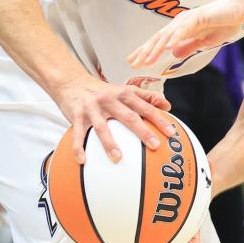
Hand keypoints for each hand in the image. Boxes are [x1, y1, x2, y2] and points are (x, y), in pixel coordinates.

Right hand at [55, 75, 174, 163]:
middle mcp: (110, 100)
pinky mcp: (76, 115)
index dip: (159, 119)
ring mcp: (92, 108)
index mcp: (124, 94)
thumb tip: (167, 106)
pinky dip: (79, 147)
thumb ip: (146, 96)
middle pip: (129, 117)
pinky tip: (83, 160)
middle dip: (143, 132)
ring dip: (110, 144)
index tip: (171, 132)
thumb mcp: (124, 89)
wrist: (72, 82)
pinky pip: (78, 134)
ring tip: (119, 158)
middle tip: (155, 145)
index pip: (145, 107)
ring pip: (103, 127)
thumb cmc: (103, 90)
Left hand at [128, 0, 243, 67]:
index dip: (147, 51)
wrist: (241, 9)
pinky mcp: (199, 17)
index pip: (160, 41)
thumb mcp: (205, 41)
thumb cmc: (225, 23)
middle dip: (145, 52)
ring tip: (146, 60)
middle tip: (132, 64)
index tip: (135, 62)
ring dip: (156, 48)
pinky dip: (175, 38)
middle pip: (159, 38)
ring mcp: (189, 19)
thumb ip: (190, 46)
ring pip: (168, 35)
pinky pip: (184, 29)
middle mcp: (181, 22)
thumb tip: (174, 54)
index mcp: (181, 28)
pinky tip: (168, 47)